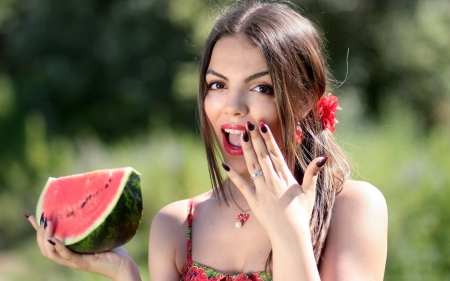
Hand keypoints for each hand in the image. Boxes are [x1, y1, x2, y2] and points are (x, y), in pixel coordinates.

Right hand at [26, 215, 140, 280]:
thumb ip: (90, 226)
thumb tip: (89, 206)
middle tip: (43, 219)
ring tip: (47, 225)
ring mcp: (75, 262)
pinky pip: (67, 256)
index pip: (48, 242)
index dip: (37, 231)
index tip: (31, 216)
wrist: (125, 267)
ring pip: (51, 253)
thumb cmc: (114, 251)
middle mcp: (69, 258)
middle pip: (44, 249)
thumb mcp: (98, 235)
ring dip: (46, 238)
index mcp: (70, 252)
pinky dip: (60, 248)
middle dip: (39, 233)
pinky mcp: (84, 263)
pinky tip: (56, 239)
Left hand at [223, 121, 326, 236]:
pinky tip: (224, 164)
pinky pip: (241, 185)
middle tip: (249, 123)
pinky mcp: (253, 200)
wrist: (290, 234)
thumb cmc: (301, 214)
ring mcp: (262, 189)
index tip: (263, 125)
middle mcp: (273, 180)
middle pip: (262, 155)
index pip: (276, 153)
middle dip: (256, 138)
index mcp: (286, 176)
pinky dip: (233, 175)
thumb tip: (323, 157)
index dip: (268, 138)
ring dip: (247, 150)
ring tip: (242, 135)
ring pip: (252, 165)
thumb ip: (313, 173)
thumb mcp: (309, 192)